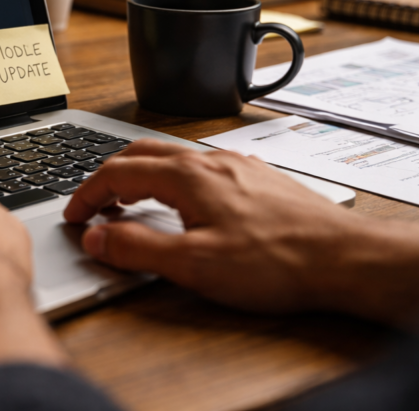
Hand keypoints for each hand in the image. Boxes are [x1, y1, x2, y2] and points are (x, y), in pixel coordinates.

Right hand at [65, 139, 418, 325]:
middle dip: (108, 176)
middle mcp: (209, 160)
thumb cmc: (276, 262)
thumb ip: (136, 249)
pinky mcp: (256, 177)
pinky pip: (200, 166)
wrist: (345, 258)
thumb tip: (95, 236)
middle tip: (94, 205)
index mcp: (187, 175)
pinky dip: (172, 179)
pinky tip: (184, 202)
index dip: (87, 195)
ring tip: (131, 203)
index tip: (74, 216)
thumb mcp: (194, 265)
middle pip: (140, 153)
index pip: (117, 172)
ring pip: (172, 157)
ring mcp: (235, 165)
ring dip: (140, 175)